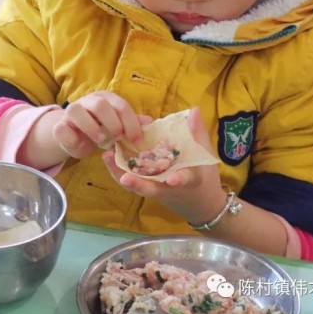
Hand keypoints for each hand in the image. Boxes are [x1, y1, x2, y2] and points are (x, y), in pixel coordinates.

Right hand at [53, 91, 151, 158]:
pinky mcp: (59, 126)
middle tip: (118, 138)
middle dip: (113, 123)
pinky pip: (62, 128)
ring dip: (91, 127)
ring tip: (101, 140)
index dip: (131, 123)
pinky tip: (82, 144)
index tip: (137, 141)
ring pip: (77, 110)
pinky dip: (72, 136)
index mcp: (105, 98)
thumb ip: (131, 123)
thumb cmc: (99, 130)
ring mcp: (71, 112)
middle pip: (100, 104)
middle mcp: (87, 101)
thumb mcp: (117, 126)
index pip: (121, 105)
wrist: (75, 138)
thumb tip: (150, 122)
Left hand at [102, 107, 226, 224]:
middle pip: (152, 189)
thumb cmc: (205, 177)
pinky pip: (133, 182)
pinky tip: (108, 157)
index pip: (185, 180)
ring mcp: (157, 189)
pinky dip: (120, 171)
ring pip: (138, 187)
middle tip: (124, 178)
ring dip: (121, 175)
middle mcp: (170, 188)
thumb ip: (197, 133)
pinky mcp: (148, 187)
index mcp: (189, 179)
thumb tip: (195, 110)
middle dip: (138, 185)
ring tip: (107, 159)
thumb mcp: (205, 155)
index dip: (179, 179)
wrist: (200, 204)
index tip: (172, 180)